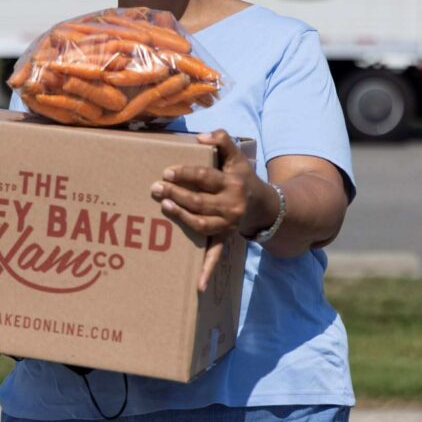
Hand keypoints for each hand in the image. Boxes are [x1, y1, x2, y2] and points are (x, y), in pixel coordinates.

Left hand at [150, 129, 274, 291]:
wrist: (266, 206)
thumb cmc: (242, 177)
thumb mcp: (236, 156)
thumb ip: (222, 140)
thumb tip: (201, 136)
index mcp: (232, 184)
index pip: (205, 178)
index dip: (185, 174)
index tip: (167, 172)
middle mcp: (231, 206)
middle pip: (199, 201)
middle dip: (175, 193)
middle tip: (155, 187)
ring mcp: (227, 225)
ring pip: (201, 224)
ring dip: (181, 217)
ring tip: (164, 206)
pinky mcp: (224, 238)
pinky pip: (216, 256)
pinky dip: (207, 271)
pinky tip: (197, 285)